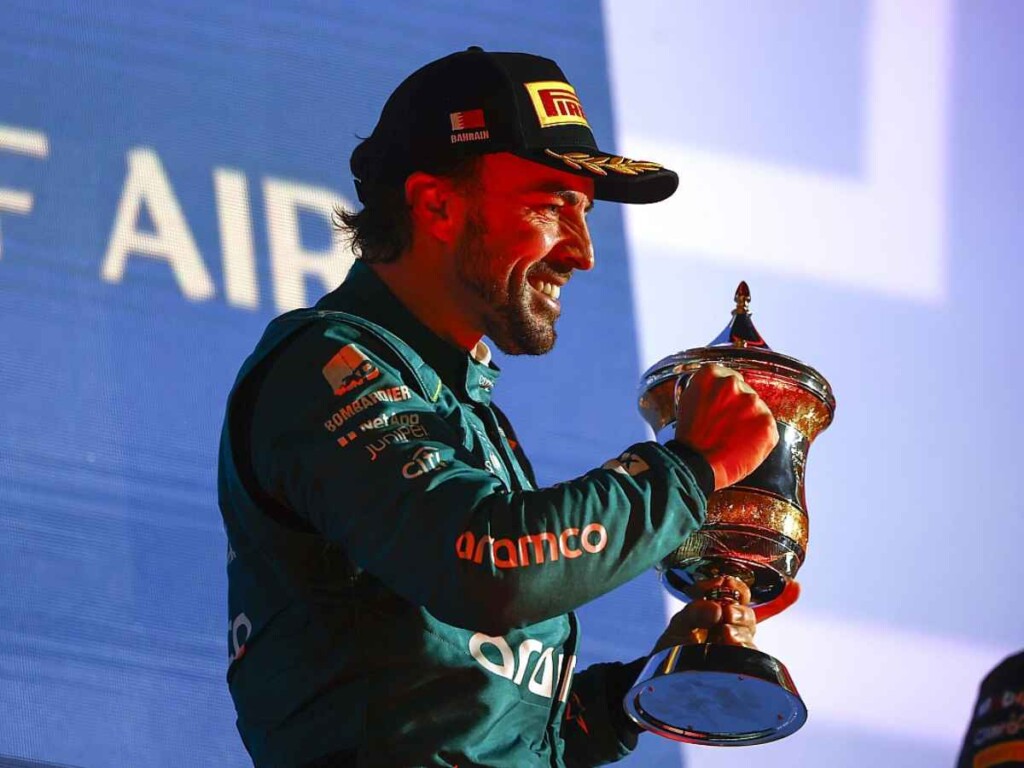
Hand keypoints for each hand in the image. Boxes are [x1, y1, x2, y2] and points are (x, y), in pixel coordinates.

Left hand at [651, 576, 756, 654]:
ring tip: (726, 632)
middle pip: (744, 609)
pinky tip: (733, 644)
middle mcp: (726, 625)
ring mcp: (733, 644)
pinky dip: (744, 645)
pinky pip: (750, 651)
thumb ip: (694, 612)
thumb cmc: (671, 650)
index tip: (725, 583)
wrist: (667, 681)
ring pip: (749, 628)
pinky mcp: (739, 663)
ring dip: (741, 625)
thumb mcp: (678, 626)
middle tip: (727, 612)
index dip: (732, 585)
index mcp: (712, 611)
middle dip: (739, 607)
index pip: (730, 592)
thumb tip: (716, 607)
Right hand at [674, 364, 778, 489]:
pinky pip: (767, 428)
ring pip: (756, 409)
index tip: (723, 406)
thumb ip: (708, 390)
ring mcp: (752, 402)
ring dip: (749, 421)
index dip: (725, 395)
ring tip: (731, 439)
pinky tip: (742, 446)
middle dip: (737, 408)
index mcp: (710, 375)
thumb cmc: (689, 440)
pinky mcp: (766, 423)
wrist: (695, 466)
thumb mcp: (689, 401)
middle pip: (744, 391)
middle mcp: (732, 384)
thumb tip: (721, 391)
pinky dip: (759, 438)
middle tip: (725, 427)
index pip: (727, 376)